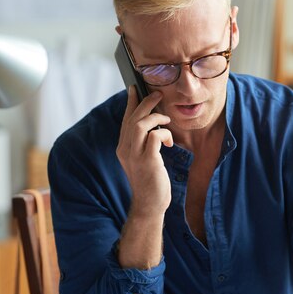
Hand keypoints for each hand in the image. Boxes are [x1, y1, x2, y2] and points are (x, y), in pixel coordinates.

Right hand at [116, 87, 172, 216]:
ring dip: (155, 117)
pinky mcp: (148, 161)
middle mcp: (125, 149)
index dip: (131, 103)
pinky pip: (155, 136)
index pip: (125, 119)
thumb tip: (152, 126)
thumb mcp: (142, 159)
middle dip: (146, 103)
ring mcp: (135, 155)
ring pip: (140, 124)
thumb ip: (143, 143)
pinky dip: (163, 134)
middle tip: (158, 94)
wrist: (149, 205)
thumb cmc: (150, 181)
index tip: (134, 89)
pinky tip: (169, 142)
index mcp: (123, 147)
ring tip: (166, 119)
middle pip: (133, 118)